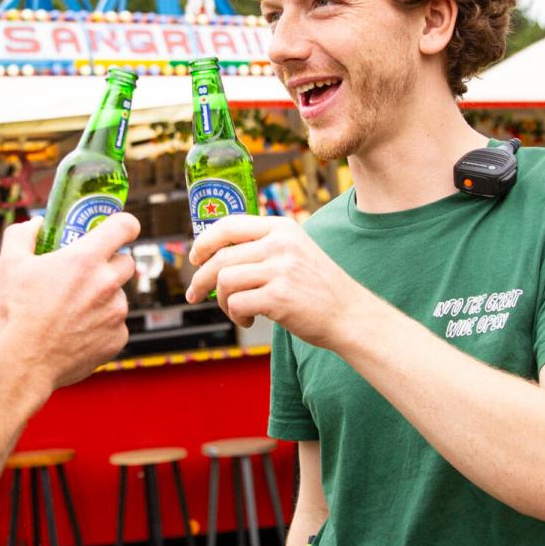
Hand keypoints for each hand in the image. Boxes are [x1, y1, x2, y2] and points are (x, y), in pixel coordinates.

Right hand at [0, 214, 137, 392]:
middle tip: (87, 274)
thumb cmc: (15, 313)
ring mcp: (115, 313)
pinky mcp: (117, 339)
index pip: (125, 226)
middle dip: (110, 263)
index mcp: (85, 259)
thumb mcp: (10, 264)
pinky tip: (77, 332)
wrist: (21, 362)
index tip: (119, 228)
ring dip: (104, 298)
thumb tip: (36, 225)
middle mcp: (106, 284)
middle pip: (127, 261)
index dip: (124, 224)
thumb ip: (23, 234)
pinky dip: (102, 326)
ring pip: (119, 296)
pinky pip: (116, 325)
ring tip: (73, 310)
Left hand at [185, 216, 363, 348]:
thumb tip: (218, 255)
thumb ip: (265, 246)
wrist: (350, 314)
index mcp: (282, 228)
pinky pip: (236, 304)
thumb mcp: (296, 251)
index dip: (204, 241)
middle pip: (220, 257)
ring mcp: (280, 269)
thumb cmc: (319, 288)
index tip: (194, 257)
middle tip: (195, 294)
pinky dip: (236, 316)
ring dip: (221, 301)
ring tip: (236, 311)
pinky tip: (250, 320)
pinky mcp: (279, 297)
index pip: (229, 225)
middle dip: (200, 279)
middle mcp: (280, 244)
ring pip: (224, 281)